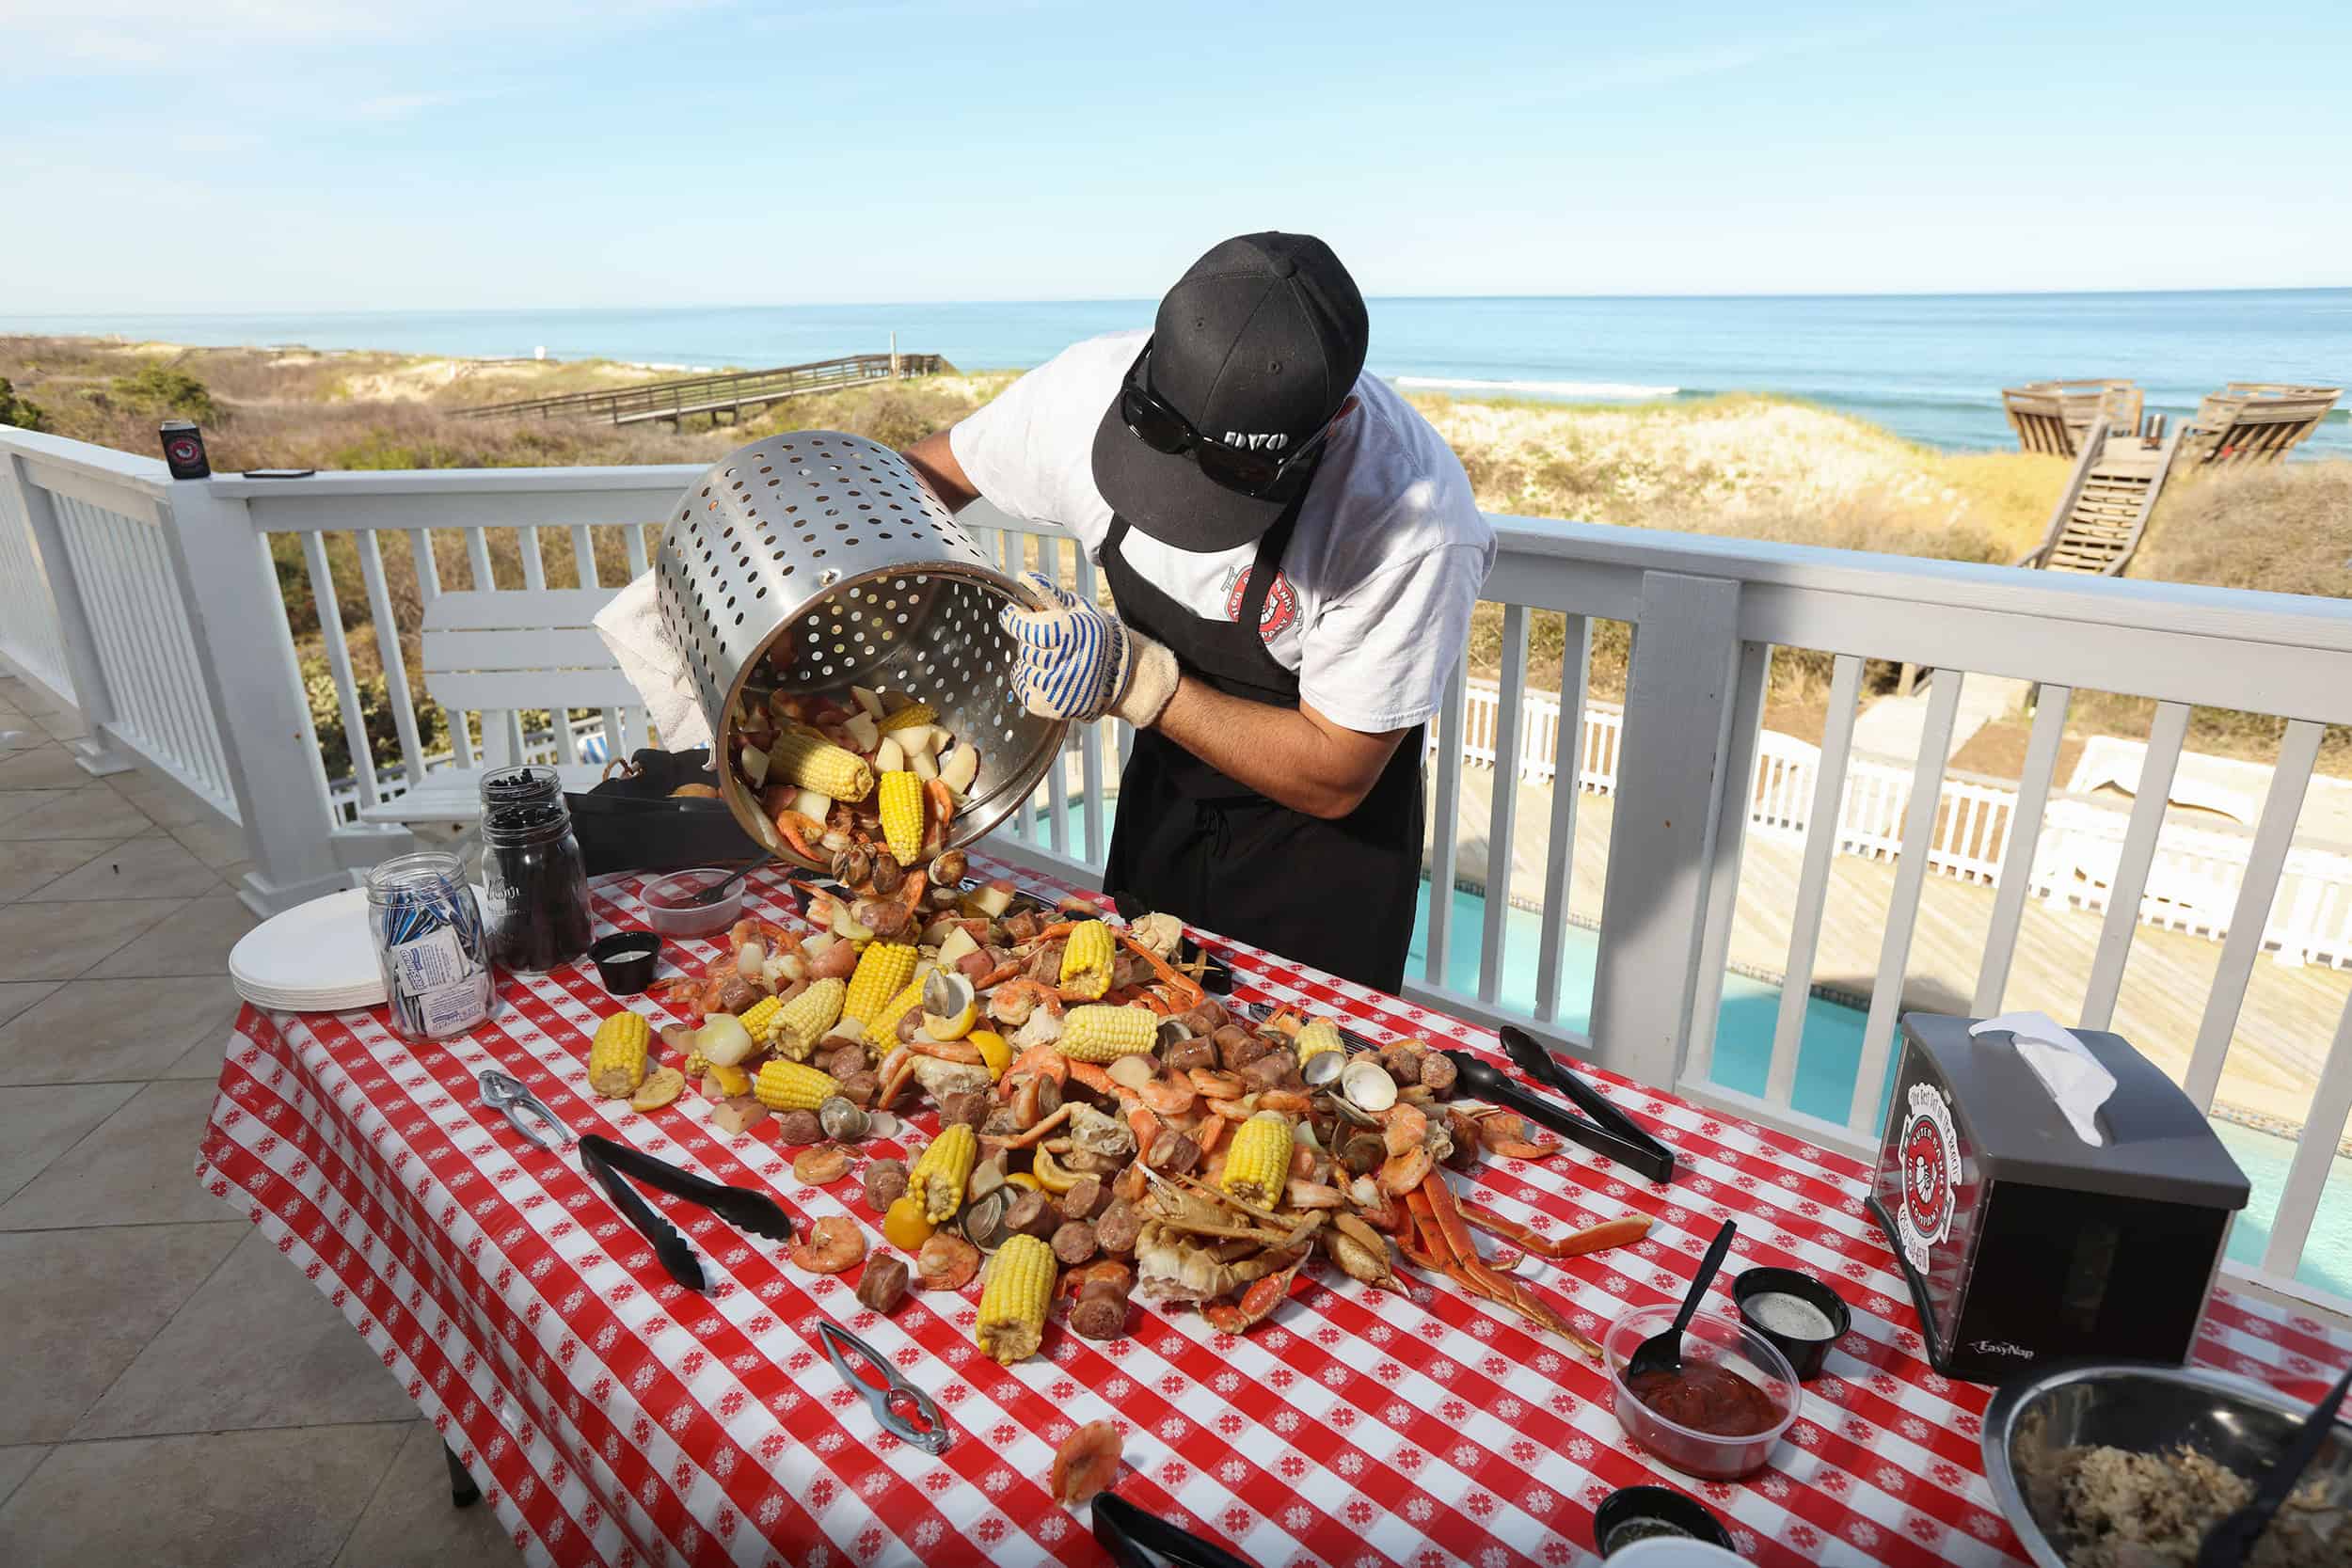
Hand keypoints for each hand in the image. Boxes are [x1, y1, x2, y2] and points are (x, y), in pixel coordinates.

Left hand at [997, 572, 1178, 725]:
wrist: (1123, 674)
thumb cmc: (1100, 638)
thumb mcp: (1080, 609)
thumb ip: (1049, 594)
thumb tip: (1024, 578)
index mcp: (1074, 633)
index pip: (1027, 627)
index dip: (1016, 621)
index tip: (1014, 618)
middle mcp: (1068, 662)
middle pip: (1025, 649)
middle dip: (1031, 643)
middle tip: (1048, 643)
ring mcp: (1061, 688)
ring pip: (1024, 670)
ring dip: (1032, 664)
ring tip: (1052, 660)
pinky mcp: (1055, 707)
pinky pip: (1025, 692)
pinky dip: (1030, 683)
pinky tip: (1047, 676)